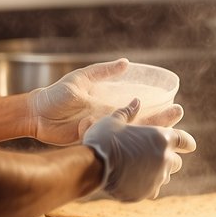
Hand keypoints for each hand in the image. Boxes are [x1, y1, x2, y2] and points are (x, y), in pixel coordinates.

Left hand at [29, 59, 183, 144]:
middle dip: (160, 124)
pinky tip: (141, 153)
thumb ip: (102, 72)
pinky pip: (110, 145)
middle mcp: (109, 120)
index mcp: (109, 105)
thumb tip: (126, 63)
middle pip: (140, 124)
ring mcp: (101, 132)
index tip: (176, 107)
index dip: (157, 109)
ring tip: (167, 140)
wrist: (36, 114)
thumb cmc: (56, 95)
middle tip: (179, 120)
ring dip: (146, 137)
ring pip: (129, 137)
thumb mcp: (81, 78)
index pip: (140, 108)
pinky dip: (125, 149)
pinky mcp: (91, 141)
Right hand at [82, 100, 196, 201]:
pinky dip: (146, 186)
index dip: (187, 143)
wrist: (93, 166)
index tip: (189, 146)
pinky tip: (135, 182)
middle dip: (168, 159)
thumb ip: (127, 112)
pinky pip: (151, 190)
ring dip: (158, 173)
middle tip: (156, 157)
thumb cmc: (104, 139)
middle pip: (176, 162)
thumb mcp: (113, 121)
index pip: (185, 140)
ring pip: (164, 177)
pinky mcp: (146, 193)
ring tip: (143, 169)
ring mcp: (156, 178)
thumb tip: (136, 101)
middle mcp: (164, 159)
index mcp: (162, 138)